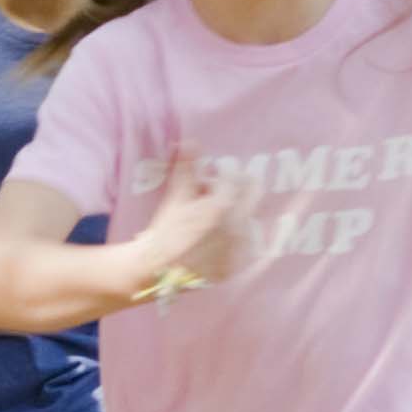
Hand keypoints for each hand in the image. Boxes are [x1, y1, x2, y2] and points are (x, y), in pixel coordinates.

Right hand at [124, 154, 240, 302]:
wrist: (158, 270)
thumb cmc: (166, 231)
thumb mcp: (176, 197)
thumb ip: (187, 168)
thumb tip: (190, 141)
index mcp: (224, 206)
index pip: (238, 177)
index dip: (222, 175)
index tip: (208, 180)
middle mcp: (238, 226)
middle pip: (253, 194)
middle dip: (237, 190)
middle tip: (216, 195)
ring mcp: (239, 247)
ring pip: (247, 219)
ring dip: (234, 214)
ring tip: (209, 221)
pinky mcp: (236, 265)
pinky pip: (242, 243)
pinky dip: (231, 237)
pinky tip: (210, 241)